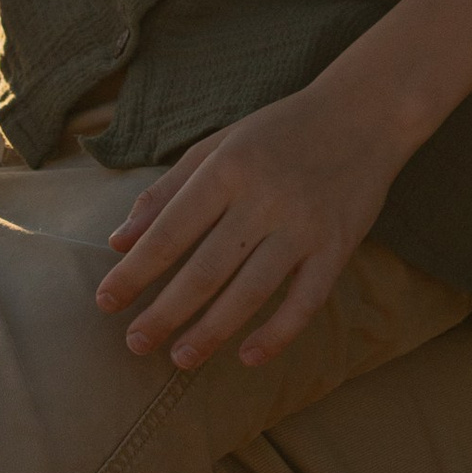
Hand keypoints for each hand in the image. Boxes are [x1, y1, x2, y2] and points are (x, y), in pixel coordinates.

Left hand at [94, 80, 402, 370]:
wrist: (365, 114)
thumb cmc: (280, 131)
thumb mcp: (218, 145)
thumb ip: (167, 191)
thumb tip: (119, 241)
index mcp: (227, 168)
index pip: (170, 231)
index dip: (135, 271)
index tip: (106, 302)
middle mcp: (264, 199)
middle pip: (205, 269)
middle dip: (165, 312)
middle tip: (136, 343)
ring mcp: (304, 226)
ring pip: (251, 291)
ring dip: (212, 331)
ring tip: (181, 358)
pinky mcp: (338, 246)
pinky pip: (306, 300)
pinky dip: (277, 332)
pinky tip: (248, 356)